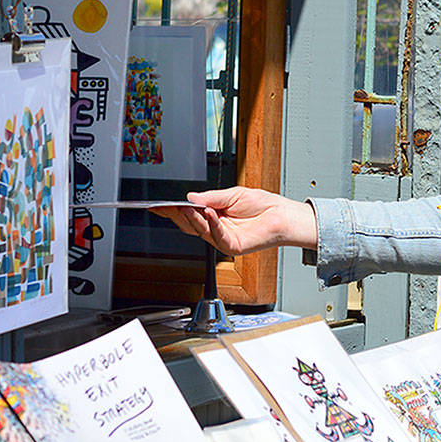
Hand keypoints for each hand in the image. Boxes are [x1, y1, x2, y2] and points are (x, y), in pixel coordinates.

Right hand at [151, 186, 317, 256]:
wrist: (283, 216)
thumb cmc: (263, 205)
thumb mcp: (233, 195)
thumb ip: (212, 197)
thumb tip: (191, 197)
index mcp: (214, 217)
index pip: (188, 215)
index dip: (172, 210)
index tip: (157, 205)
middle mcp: (215, 229)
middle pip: (189, 224)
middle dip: (177, 214)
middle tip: (167, 205)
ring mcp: (222, 239)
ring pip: (200, 230)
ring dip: (193, 217)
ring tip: (187, 206)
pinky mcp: (232, 246)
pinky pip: (217, 235)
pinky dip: (211, 223)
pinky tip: (209, 212)